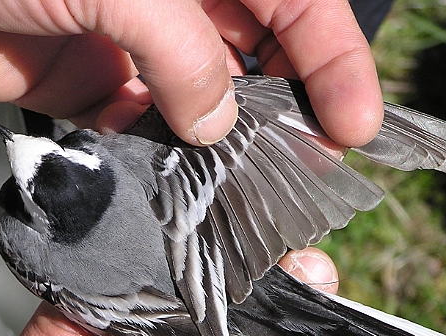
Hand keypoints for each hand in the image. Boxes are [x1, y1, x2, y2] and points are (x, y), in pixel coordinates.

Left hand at [0, 0, 381, 145]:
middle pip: (258, 47)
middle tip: (306, 167)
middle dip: (287, 105)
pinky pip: (146, 124)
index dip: (335, 58)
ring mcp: (131, 36)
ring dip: (227, 141)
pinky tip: (178, 181)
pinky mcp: (89, 81)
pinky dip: (166, 153)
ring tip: (248, 189)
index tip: (356, 123)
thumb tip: (221, 119)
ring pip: (205, 94)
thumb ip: (185, 50)